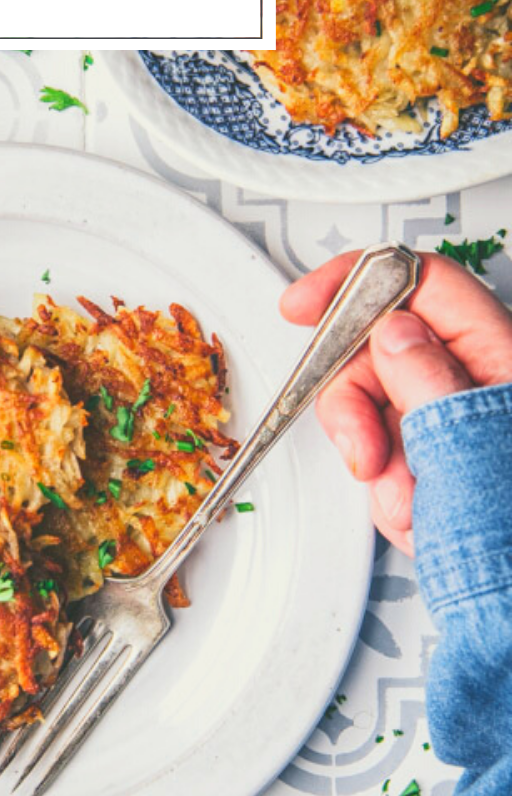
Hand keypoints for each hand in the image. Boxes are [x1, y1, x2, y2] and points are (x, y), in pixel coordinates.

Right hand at [281, 251, 511, 554]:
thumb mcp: (467, 452)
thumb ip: (426, 378)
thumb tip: (392, 332)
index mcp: (502, 357)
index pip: (422, 283)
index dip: (356, 283)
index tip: (304, 304)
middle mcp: (481, 385)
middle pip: (385, 349)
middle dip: (356, 403)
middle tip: (362, 450)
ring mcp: (459, 428)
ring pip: (379, 407)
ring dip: (374, 457)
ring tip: (408, 500)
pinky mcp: (441, 466)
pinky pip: (388, 454)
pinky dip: (386, 485)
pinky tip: (414, 512)